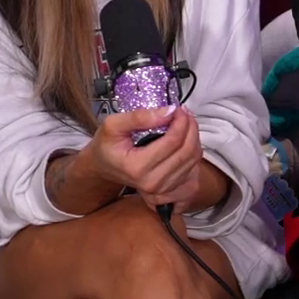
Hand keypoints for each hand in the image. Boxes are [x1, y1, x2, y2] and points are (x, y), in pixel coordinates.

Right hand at [82, 107, 204, 199]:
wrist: (104, 167)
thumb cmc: (107, 146)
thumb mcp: (113, 125)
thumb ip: (138, 117)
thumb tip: (169, 111)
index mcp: (137, 167)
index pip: (172, 142)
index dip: (181, 122)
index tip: (179, 108)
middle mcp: (152, 182)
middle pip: (187, 151)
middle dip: (191, 127)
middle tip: (185, 112)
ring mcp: (162, 189)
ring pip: (193, 158)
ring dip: (194, 136)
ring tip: (185, 122)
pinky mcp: (170, 190)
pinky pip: (192, 166)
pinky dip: (193, 148)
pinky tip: (184, 137)